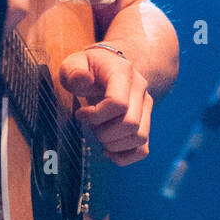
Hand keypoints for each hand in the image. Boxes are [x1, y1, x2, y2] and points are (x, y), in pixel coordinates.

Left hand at [59, 47, 152, 165]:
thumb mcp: (74, 63)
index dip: (96, 115)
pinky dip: (125, 156)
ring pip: (139, 138)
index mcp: (123, 73)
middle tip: (90, 126)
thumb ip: (74, 70)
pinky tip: (108, 151)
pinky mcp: (145, 121)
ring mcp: (146, 107)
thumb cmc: (87, 67)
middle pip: (130, 124)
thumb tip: (83, 80)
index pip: (118, 103)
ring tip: (99, 134)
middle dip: (104, 132)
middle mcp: (140, 90)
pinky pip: (143, 149)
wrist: (107, 66)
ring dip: (114, 144)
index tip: (80, 114)